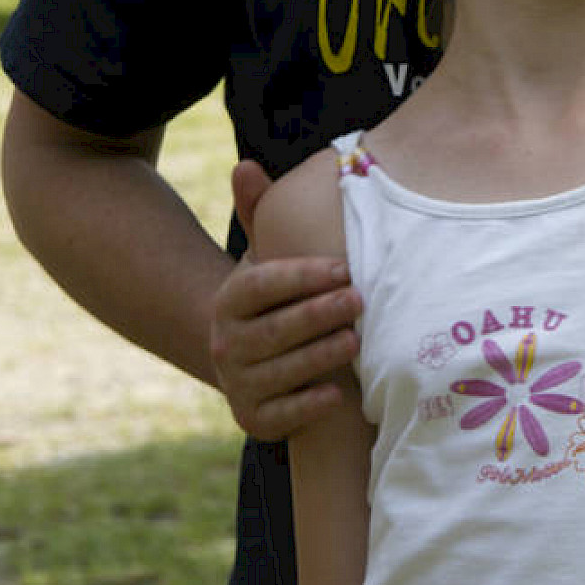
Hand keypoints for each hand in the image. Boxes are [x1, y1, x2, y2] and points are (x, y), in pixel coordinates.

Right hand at [210, 159, 362, 440]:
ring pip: (279, 372)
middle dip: (317, 315)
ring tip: (358, 340)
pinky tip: (338, 394)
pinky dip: (308, 406)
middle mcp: (225, 342)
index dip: (301, 276)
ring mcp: (237, 382)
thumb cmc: (278, 295)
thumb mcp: (267, 254)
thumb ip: (259, 211)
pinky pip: (280, 415)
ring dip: (320, 356)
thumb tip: (245, 166)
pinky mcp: (253, 419)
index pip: (260, 284)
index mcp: (229, 298)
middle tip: (359, 300)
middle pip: (272, 330)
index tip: (343, 268)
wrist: (259, 356)